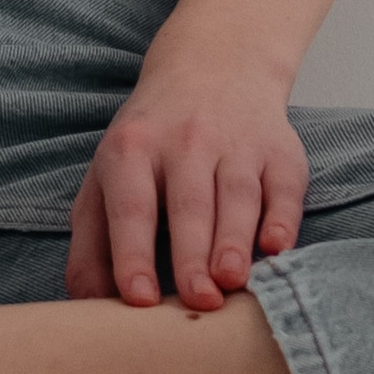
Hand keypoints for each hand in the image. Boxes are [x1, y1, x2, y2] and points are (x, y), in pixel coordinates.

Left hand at [66, 41, 308, 311]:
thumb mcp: (106, 177)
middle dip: (192, 256)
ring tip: (231, 281)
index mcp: (132, 150)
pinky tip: (276, 247)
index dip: (133, 254)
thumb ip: (92, 242)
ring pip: (236, 195)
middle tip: (197, 302)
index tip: (140, 300)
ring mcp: (236, 143)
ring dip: (234, 240)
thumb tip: (89, 308)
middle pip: (188, 205)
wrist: (213, 65)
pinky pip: (284, 186)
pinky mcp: (280, 151)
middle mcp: (185, 141)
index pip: (131, 207)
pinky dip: (283, 218)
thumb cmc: (150, 143)